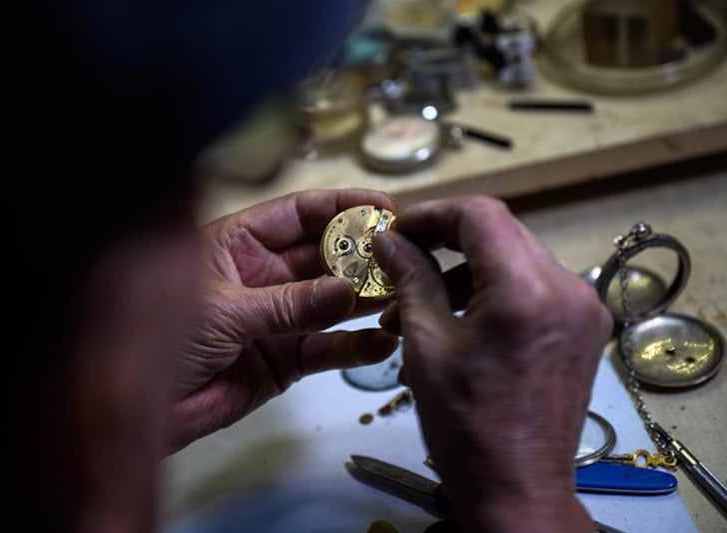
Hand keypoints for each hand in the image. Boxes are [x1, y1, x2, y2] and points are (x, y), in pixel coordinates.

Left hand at [166, 189, 399, 452]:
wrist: (141, 410)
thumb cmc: (157, 342)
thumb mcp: (223, 312)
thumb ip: (288, 304)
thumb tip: (347, 292)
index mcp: (238, 244)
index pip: (298, 213)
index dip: (341, 205)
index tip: (383, 206)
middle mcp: (262, 275)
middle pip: (323, 255)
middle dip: (362, 254)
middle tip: (403, 254)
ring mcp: (277, 318)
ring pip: (332, 302)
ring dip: (366, 299)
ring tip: (402, 296)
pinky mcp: (285, 360)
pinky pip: (326, 349)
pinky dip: (353, 348)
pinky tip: (381, 343)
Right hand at [373, 196, 612, 530]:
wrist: (519, 489)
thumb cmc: (467, 427)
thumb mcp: (426, 344)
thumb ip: (412, 279)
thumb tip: (390, 241)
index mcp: (527, 290)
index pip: (480, 214)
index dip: (432, 214)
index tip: (399, 230)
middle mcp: (567, 289)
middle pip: (500, 232)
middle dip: (446, 241)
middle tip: (404, 260)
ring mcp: (582, 309)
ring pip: (515, 258)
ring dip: (467, 271)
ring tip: (420, 304)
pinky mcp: (582, 329)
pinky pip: (533, 287)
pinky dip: (493, 291)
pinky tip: (457, 319)